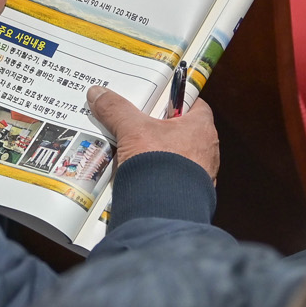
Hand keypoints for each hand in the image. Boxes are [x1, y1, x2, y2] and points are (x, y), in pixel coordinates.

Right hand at [87, 85, 218, 181]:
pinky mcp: (190, 194)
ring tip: (131, 152)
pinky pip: (173, 179)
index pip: (193, 104)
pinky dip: (157, 176)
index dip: (175, 99)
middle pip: (181, 130)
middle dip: (159, 129)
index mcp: (201, 128)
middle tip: (137, 125)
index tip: (156, 100)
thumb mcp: (133, 131)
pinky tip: (138, 176)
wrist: (166, 213)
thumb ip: (116, 110)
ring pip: (176, 156)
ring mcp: (201, 175)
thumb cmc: (161, 165)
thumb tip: (98, 94)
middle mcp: (207, 151)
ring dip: (157, 154)